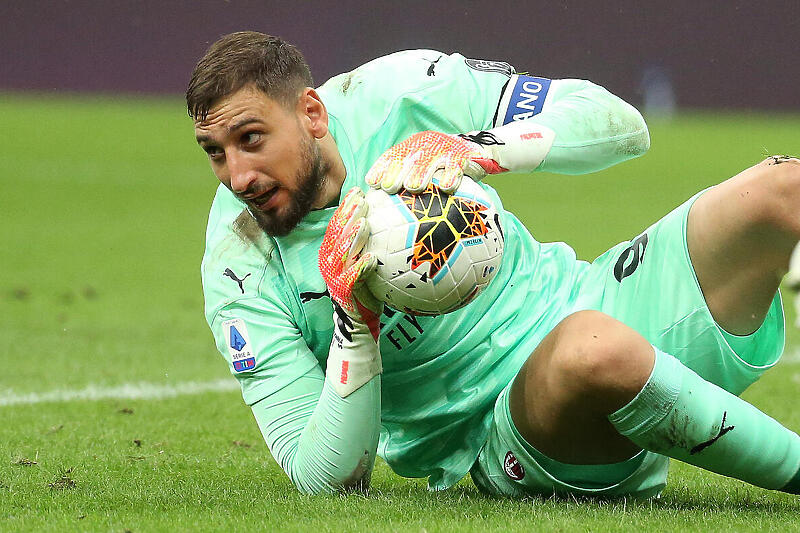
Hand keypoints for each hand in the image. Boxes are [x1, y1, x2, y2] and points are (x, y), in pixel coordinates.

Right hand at [319, 187, 381, 338]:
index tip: (358, 191)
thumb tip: (390, 218)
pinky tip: (371, 260)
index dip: (345, 207)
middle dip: (347, 215)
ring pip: (341, 254)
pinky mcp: (343, 294)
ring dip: (352, 238)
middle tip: (361, 199)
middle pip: (337, 234)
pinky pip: (351, 279)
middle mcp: (329, 263)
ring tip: (364, 223)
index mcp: (332, 252)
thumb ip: (370, 242)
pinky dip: (359, 269)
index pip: (337, 225)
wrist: (360, 323)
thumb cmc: (366, 288)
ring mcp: (334, 278)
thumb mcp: (366, 261)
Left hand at [365, 131, 505, 194]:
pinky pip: (455, 166)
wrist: (475, 149)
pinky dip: (451, 176)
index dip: (382, 168)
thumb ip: (404, 177)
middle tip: (389, 188)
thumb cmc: (441, 165)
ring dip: (421, 174)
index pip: (392, 156)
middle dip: (397, 173)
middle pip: (408, 159)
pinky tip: (446, 187)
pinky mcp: (461, 156)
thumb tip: (384, 199)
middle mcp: (425, 145)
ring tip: (413, 188)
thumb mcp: (421, 165)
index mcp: (412, 147)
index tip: (372, 183)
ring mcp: (443, 149)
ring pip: (430, 162)